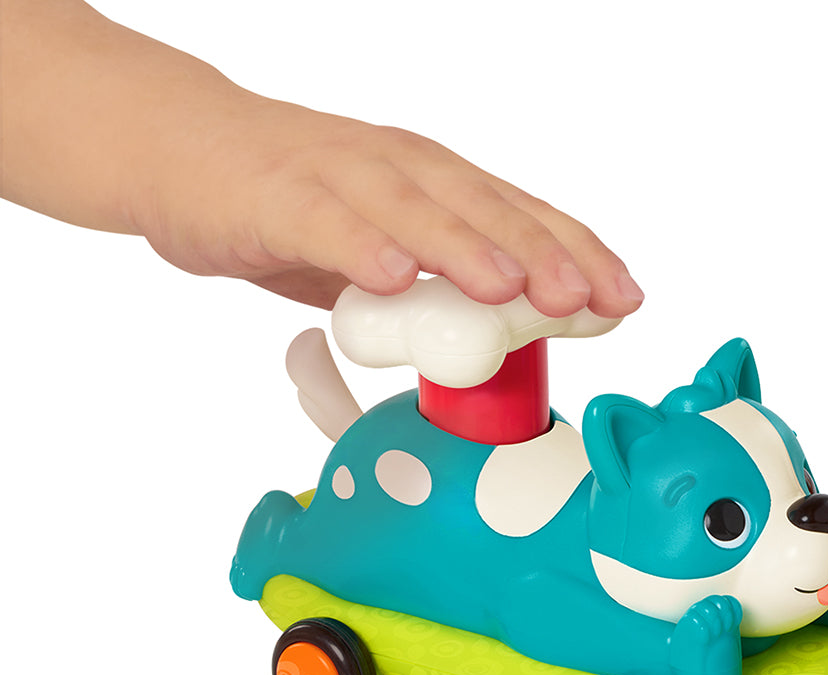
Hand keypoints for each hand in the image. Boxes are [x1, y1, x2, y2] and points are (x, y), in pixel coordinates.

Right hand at [132, 98, 643, 316]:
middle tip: (584, 299)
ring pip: (414, 209)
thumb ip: (433, 295)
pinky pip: (323, 221)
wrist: (184, 150)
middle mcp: (401, 171)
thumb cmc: (297, 205)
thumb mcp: (384, 255)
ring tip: (510, 287)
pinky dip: (358, 246)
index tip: (622, 300)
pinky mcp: (278, 196)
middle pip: (483, 209)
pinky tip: (391, 275)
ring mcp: (341, 179)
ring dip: (465, 248)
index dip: (578, 256)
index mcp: (436, 187)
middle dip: (541, 255)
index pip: (522, 217)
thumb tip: (492, 350)